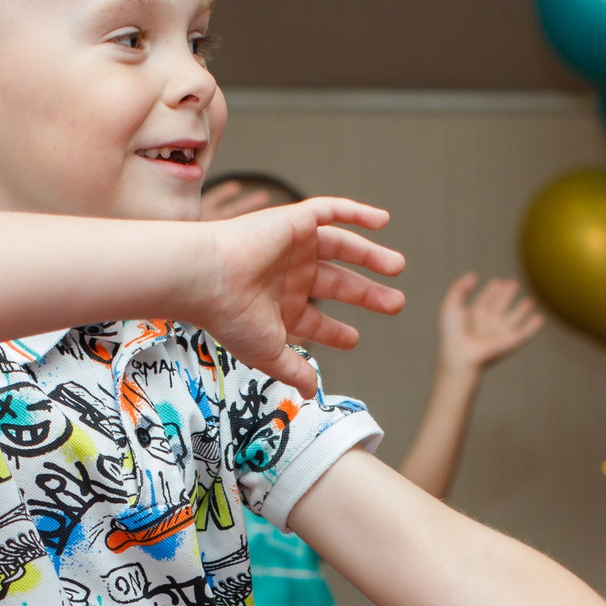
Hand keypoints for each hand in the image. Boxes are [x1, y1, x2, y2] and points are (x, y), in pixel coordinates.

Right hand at [196, 196, 404, 394]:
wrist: (207, 276)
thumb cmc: (231, 317)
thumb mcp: (268, 352)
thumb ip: (294, 370)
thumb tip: (310, 394)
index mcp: (280, 307)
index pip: (315, 320)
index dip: (336, 331)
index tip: (354, 339)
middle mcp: (288, 276)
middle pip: (337, 284)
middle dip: (367, 294)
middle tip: (396, 304)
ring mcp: (292, 247)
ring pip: (340, 247)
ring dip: (370, 255)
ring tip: (398, 267)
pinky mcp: (294, 220)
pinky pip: (330, 210)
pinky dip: (356, 213)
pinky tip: (384, 222)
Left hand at [435, 274, 542, 375]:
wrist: (462, 354)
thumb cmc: (453, 332)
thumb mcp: (451, 305)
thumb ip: (459, 287)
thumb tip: (474, 276)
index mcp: (474, 315)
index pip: (486, 299)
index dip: (492, 290)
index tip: (498, 281)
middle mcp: (489, 322)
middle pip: (501, 304)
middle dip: (507, 294)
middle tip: (513, 282)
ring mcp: (501, 331)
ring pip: (515, 317)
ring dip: (522, 309)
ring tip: (529, 301)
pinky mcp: (512, 340)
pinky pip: (526, 331)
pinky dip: (533, 326)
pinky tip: (539, 317)